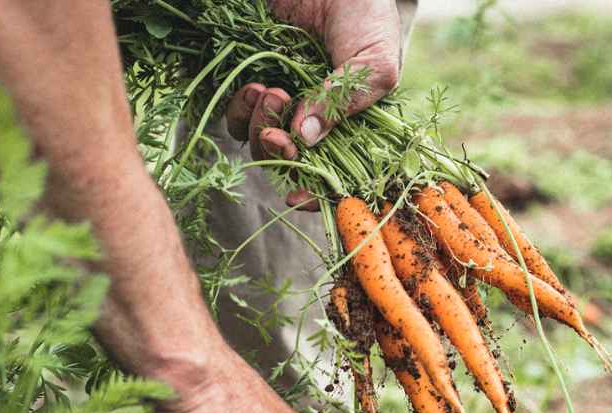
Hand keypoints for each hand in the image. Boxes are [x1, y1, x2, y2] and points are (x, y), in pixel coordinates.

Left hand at [225, 0, 402, 209]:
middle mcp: (316, 124)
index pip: (334, 178)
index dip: (315, 194)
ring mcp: (284, 108)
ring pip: (260, 145)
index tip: (296, 196)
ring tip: (273, 92)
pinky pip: (237, 118)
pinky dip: (241, 111)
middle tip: (281, 129)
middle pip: (290, 165)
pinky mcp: (255, 87)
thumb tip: (306, 137)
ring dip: (261, 128)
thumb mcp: (375, 60)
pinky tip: (255, 86)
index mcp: (351, 128)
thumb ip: (346, 100)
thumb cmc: (366, 17)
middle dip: (280, 154)